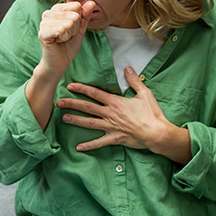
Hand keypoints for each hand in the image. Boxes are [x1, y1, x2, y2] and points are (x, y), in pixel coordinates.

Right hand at [37, 1, 94, 78]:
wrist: (59, 63)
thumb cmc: (68, 45)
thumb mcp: (80, 29)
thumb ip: (85, 16)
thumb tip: (91, 3)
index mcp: (56, 9)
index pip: (76, 6)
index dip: (78, 21)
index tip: (71, 29)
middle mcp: (48, 13)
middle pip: (74, 15)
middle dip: (74, 29)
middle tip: (66, 36)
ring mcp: (43, 23)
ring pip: (68, 23)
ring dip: (69, 34)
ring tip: (62, 39)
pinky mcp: (42, 33)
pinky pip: (61, 30)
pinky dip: (64, 38)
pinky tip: (58, 41)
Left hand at [56, 67, 191, 163]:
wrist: (156, 132)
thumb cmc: (151, 114)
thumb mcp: (144, 93)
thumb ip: (134, 80)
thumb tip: (128, 68)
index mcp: (115, 102)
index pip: (94, 93)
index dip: (81, 89)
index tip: (70, 86)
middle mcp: (110, 114)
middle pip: (87, 107)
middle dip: (72, 104)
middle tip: (58, 102)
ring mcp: (111, 127)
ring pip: (89, 123)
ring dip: (75, 121)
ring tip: (63, 118)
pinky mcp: (114, 138)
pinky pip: (99, 142)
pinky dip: (89, 145)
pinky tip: (78, 147)